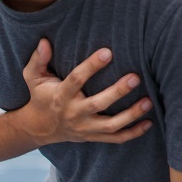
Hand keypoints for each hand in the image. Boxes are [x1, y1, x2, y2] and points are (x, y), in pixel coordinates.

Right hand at [20, 38, 152, 146]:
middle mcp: (74, 113)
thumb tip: (44, 42)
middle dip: (117, 92)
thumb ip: (38, 60)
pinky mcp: (92, 136)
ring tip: (148, 101)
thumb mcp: (33, 78)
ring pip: (110, 125)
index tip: (107, 52)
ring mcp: (84, 128)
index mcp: (61, 96)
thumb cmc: (40, 97)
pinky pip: (115, 139)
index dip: (91, 66)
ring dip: (130, 115)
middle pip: (97, 104)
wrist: (39, 128)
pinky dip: (132, 133)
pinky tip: (148, 123)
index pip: (76, 80)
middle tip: (135, 78)